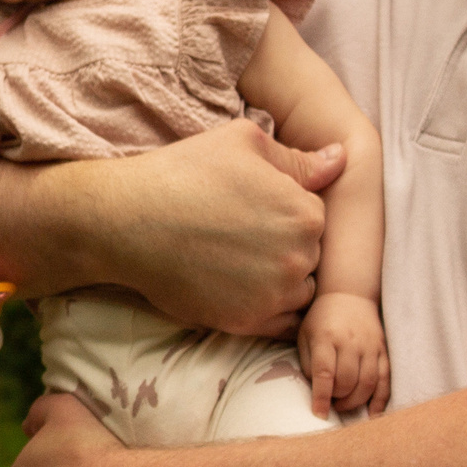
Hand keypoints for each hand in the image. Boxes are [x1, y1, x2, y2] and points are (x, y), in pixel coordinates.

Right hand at [71, 120, 345, 334]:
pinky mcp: (247, 323)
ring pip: (300, 291)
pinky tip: (236, 286)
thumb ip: (297, 158)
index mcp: (304, 212)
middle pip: (312, 257)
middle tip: (241, 235)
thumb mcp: (242, 142)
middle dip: (287, 247)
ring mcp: (274, 295)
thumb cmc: (182, 172)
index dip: (287, 212)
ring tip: (236, 261)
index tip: (254, 209)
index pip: (317, 218)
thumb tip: (340, 160)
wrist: (127, 221)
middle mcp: (299, 258)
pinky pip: (281, 324)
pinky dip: (267, 309)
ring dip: (280, 281)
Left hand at [298, 291, 389, 417]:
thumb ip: (308, 363)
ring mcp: (370, 346)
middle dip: (338, 398)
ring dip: (356, 401)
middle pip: (347, 381)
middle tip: (331, 402)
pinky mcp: (383, 351)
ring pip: (367, 383)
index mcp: (326, 337)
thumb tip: (316, 390)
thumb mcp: (305, 335)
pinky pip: (386, 380)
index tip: (319, 414)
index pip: (324, 372)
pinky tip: (372, 413)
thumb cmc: (321, 319)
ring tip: (344, 405)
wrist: (349, 295)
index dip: (321, 397)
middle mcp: (350, 342)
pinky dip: (380, 400)